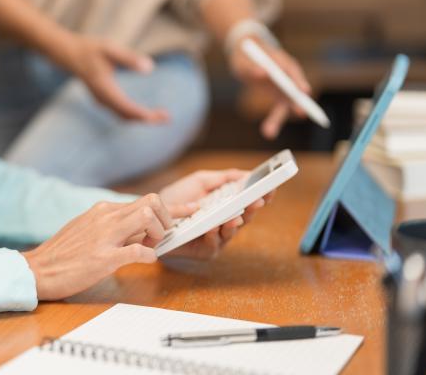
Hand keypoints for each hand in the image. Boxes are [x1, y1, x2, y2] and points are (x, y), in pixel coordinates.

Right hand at [23, 194, 173, 300]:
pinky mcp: (103, 258)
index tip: (190, 210)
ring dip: (158, 235)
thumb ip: (113, 226)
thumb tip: (138, 229)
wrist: (37, 269)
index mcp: (104, 210)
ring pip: (148, 217)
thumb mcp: (88, 229)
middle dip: (168, 219)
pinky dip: (149, 256)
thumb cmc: (63, 253)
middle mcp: (106, 216)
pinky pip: (138, 252)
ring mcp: (105, 236)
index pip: (145, 200)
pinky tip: (144, 261)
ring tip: (151, 248)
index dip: (172, 208)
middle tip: (162, 237)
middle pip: (153, 202)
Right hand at [62, 36, 168, 122]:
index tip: (161, 116)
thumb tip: (150, 68)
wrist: (69, 54)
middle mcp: (103, 99)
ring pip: (124, 117)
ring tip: (162, 116)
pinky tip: (146, 112)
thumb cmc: (90, 49)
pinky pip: (121, 113)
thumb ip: (130, 58)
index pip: (127, 108)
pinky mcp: (104, 100)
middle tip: (168, 118)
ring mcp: (102, 101)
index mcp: (104, 89)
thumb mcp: (110, 49)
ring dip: (142, 118)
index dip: (144, 114)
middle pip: (127, 116)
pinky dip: (135, 114)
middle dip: (147, 119)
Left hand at [158, 170, 272, 259]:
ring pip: (231, 233)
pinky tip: (212, 228)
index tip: (272, 187)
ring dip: (234, 223)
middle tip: (258, 200)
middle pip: (246, 218)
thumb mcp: (201, 181)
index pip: (250, 202)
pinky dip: (212, 236)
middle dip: (253, 209)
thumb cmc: (178, 197)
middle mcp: (225, 224)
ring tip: (236, 215)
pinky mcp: (203, 251)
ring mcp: (216, 238)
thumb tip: (247, 173)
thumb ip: (223, 177)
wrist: (153, 213)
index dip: (262, 196)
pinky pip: (212, 245)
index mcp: (228, 207)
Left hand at [228, 37, 312, 139]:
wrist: (246, 54)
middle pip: (294, 91)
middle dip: (297, 102)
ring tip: (270, 133)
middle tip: (302, 113)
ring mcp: (284, 87)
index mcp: (282, 61)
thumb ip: (252, 67)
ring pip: (286, 105)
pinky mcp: (278, 96)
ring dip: (279, 119)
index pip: (292, 70)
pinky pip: (278, 110)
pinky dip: (273, 121)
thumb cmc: (245, 56)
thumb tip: (262, 73)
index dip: (299, 80)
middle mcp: (287, 76)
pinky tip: (268, 132)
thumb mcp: (243, 60)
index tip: (304, 91)